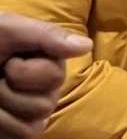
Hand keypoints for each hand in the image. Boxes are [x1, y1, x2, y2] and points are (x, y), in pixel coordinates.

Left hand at [0, 12, 92, 138]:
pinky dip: (3, 125)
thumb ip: (47, 35)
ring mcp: (36, 111)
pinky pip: (24, 135)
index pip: (55, 77)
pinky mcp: (23, 129)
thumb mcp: (9, 29)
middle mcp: (48, 87)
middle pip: (46, 103)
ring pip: (35, 123)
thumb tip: (87, 45)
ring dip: (3, 107)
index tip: (9, 58)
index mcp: (50, 59)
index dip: (23, 72)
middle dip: (10, 91)